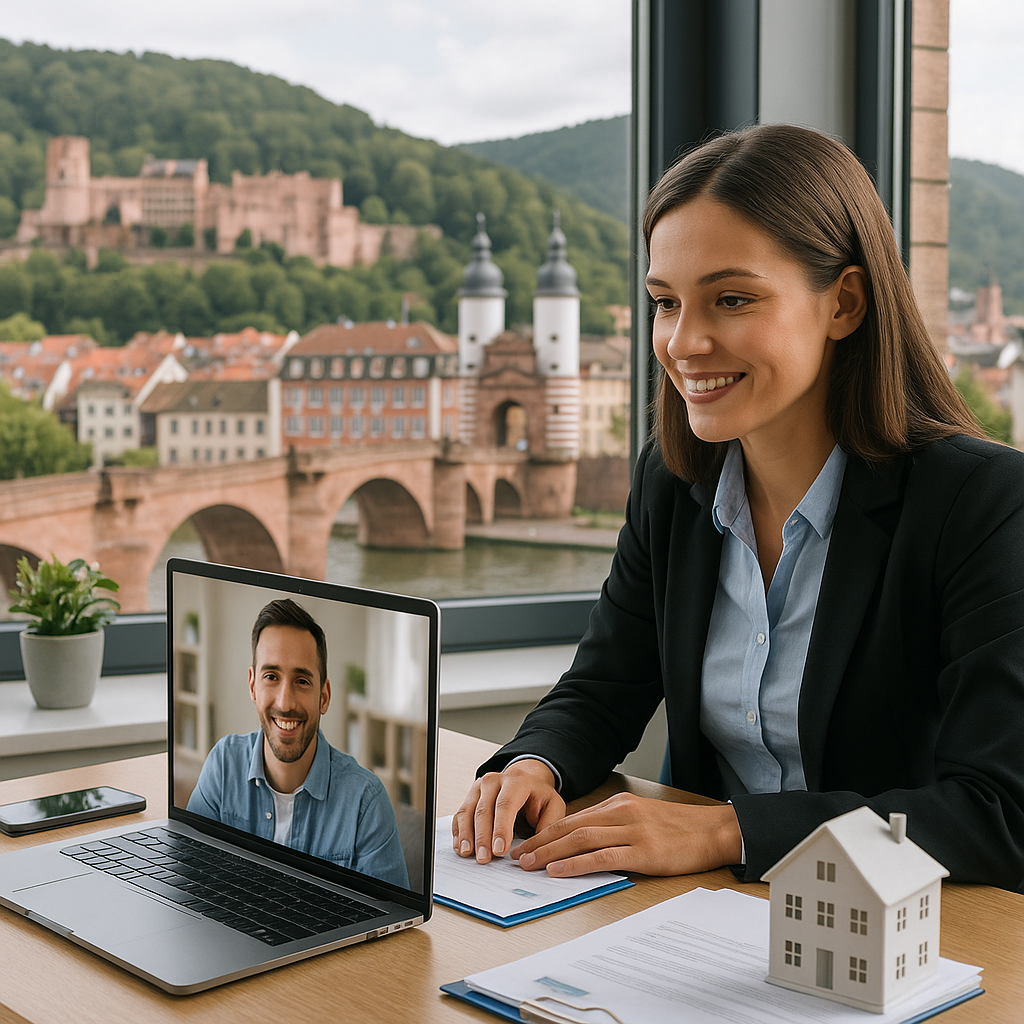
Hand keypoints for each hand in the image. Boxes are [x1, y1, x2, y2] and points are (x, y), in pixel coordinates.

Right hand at [453, 759, 565, 863]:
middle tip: (484, 859)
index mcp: (517, 781)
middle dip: (483, 837)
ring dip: (466, 835)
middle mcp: (494, 780)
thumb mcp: (552, 806)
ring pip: (468, 811)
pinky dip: (459, 831)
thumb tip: (537, 850)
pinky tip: (461, 846)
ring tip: (468, 853)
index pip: (506, 804)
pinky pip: (460, 814)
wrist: (524, 779)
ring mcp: (479, 787)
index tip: (500, 850)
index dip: (501, 828)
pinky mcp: (470, 796)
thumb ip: (548, 826)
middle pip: (484, 809)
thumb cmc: (538, 796)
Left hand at [511, 792, 742, 876]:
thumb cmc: (681, 829)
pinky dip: (576, 863)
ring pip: (580, 839)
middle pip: (570, 827)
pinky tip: (559, 871)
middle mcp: (621, 813)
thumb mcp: (643, 818)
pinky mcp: (643, 851)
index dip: (546, 832)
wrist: (714, 831)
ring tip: (529, 864)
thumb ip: (616, 826)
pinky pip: (602, 857)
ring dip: (550, 852)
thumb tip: (585, 842)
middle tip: (518, 855)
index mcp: (619, 804)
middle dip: (540, 841)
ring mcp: (632, 831)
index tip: (527, 844)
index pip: (573, 818)